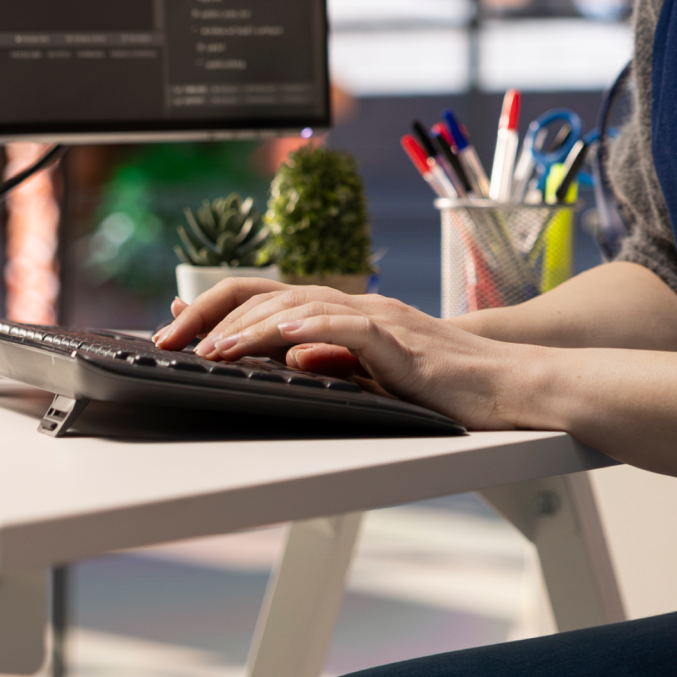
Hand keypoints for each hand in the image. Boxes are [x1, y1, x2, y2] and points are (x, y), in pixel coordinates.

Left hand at [156, 280, 547, 429]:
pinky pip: (348, 327)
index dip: (219, 307)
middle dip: (213, 315)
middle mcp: (359, 305)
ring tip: (208, 349)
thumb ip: (330, 359)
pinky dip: (309, 329)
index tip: (175, 326)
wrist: (506, 384)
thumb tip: (280, 356)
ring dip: (248, 327)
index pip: (271, 295)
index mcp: (348, 312)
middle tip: (170, 341)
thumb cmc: (445, 384)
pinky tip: (278, 339)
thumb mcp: (373, 373)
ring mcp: (380, 319)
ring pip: (300, 306)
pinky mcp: (401, 342)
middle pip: (272, 293)